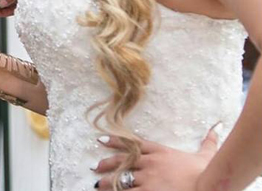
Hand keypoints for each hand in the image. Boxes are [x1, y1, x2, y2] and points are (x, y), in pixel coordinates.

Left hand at [93, 128, 218, 190]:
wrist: (206, 185)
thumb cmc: (205, 172)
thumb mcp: (205, 155)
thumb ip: (208, 142)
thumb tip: (216, 128)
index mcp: (159, 151)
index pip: (133, 143)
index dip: (116, 141)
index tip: (102, 139)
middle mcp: (149, 163)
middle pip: (123, 161)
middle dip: (108, 163)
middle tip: (96, 166)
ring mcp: (147, 178)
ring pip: (121, 178)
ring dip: (108, 182)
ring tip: (97, 184)